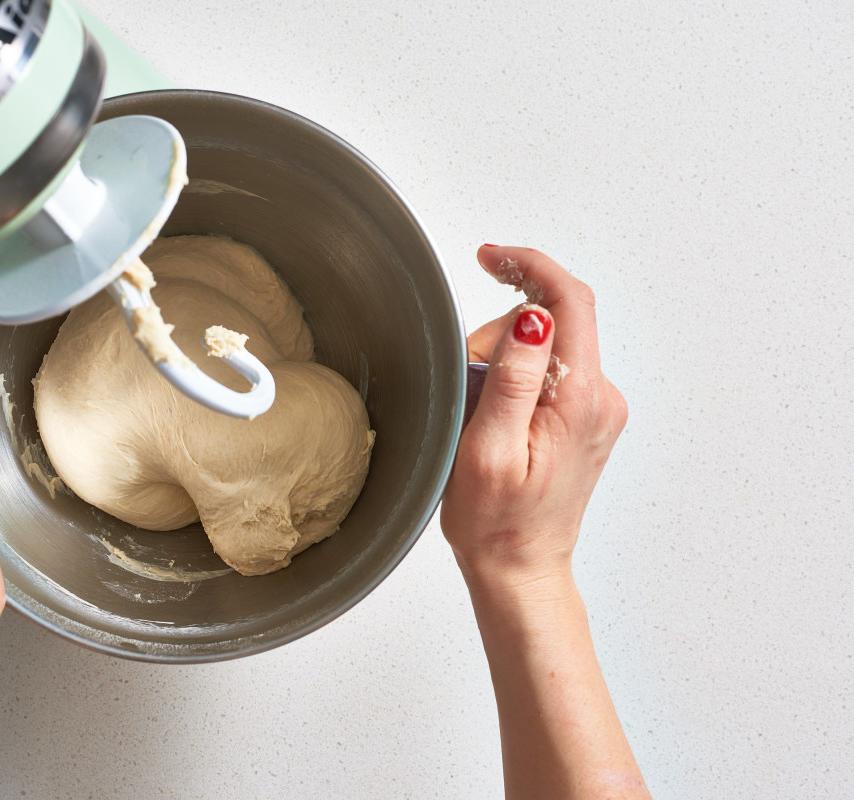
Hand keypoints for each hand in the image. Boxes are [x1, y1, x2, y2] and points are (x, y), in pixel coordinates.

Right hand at [441, 246, 647, 799]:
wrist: (520, 571)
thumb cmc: (495, 523)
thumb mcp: (489, 449)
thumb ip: (513, 378)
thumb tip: (533, 318)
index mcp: (579, 401)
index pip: (568, 302)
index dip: (530, 266)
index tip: (490, 256)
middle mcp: (600, 399)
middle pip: (553, 322)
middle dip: (499, 332)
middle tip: (462, 376)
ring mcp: (596, 410)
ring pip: (547, 347)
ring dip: (501, 359)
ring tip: (474, 411)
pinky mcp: (585, 421)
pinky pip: (548, 373)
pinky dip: (513, 378)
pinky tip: (491, 414)